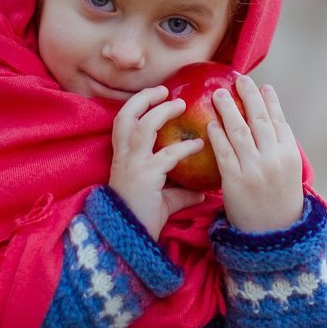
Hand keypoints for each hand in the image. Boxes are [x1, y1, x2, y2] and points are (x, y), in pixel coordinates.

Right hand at [109, 86, 205, 239]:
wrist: (129, 238)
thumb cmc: (143, 216)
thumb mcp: (163, 198)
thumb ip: (181, 191)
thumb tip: (203, 191)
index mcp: (123, 157)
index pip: (124, 122)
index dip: (138, 105)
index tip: (156, 95)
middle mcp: (124, 157)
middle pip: (126, 116)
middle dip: (144, 99)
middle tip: (164, 89)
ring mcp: (132, 165)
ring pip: (142, 127)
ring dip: (161, 112)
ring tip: (179, 104)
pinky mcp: (144, 176)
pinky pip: (166, 155)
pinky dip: (184, 147)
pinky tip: (199, 144)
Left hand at [208, 75, 303, 232]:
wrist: (274, 237)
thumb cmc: (280, 202)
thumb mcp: (289, 174)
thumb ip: (280, 149)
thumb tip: (268, 123)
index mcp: (290, 155)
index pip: (279, 121)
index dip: (269, 102)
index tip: (262, 86)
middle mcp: (274, 158)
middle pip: (259, 120)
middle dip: (248, 96)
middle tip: (238, 79)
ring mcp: (254, 169)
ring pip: (239, 131)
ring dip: (228, 109)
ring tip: (219, 94)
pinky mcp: (235, 181)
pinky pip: (223, 152)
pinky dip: (216, 135)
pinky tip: (210, 123)